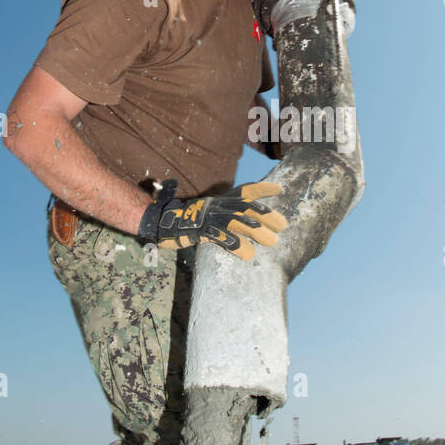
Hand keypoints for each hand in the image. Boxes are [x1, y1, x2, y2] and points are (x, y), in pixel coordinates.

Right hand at [138, 180, 286, 260]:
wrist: (160, 222)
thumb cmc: (184, 219)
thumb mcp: (208, 213)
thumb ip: (223, 216)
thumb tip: (244, 223)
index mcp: (220, 200)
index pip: (245, 191)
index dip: (262, 190)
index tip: (280, 189)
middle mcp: (217, 206)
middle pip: (246, 207)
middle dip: (266, 215)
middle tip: (284, 225)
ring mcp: (209, 217)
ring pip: (238, 222)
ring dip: (257, 231)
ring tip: (273, 242)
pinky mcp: (201, 231)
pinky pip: (222, 238)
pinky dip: (237, 246)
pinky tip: (248, 255)